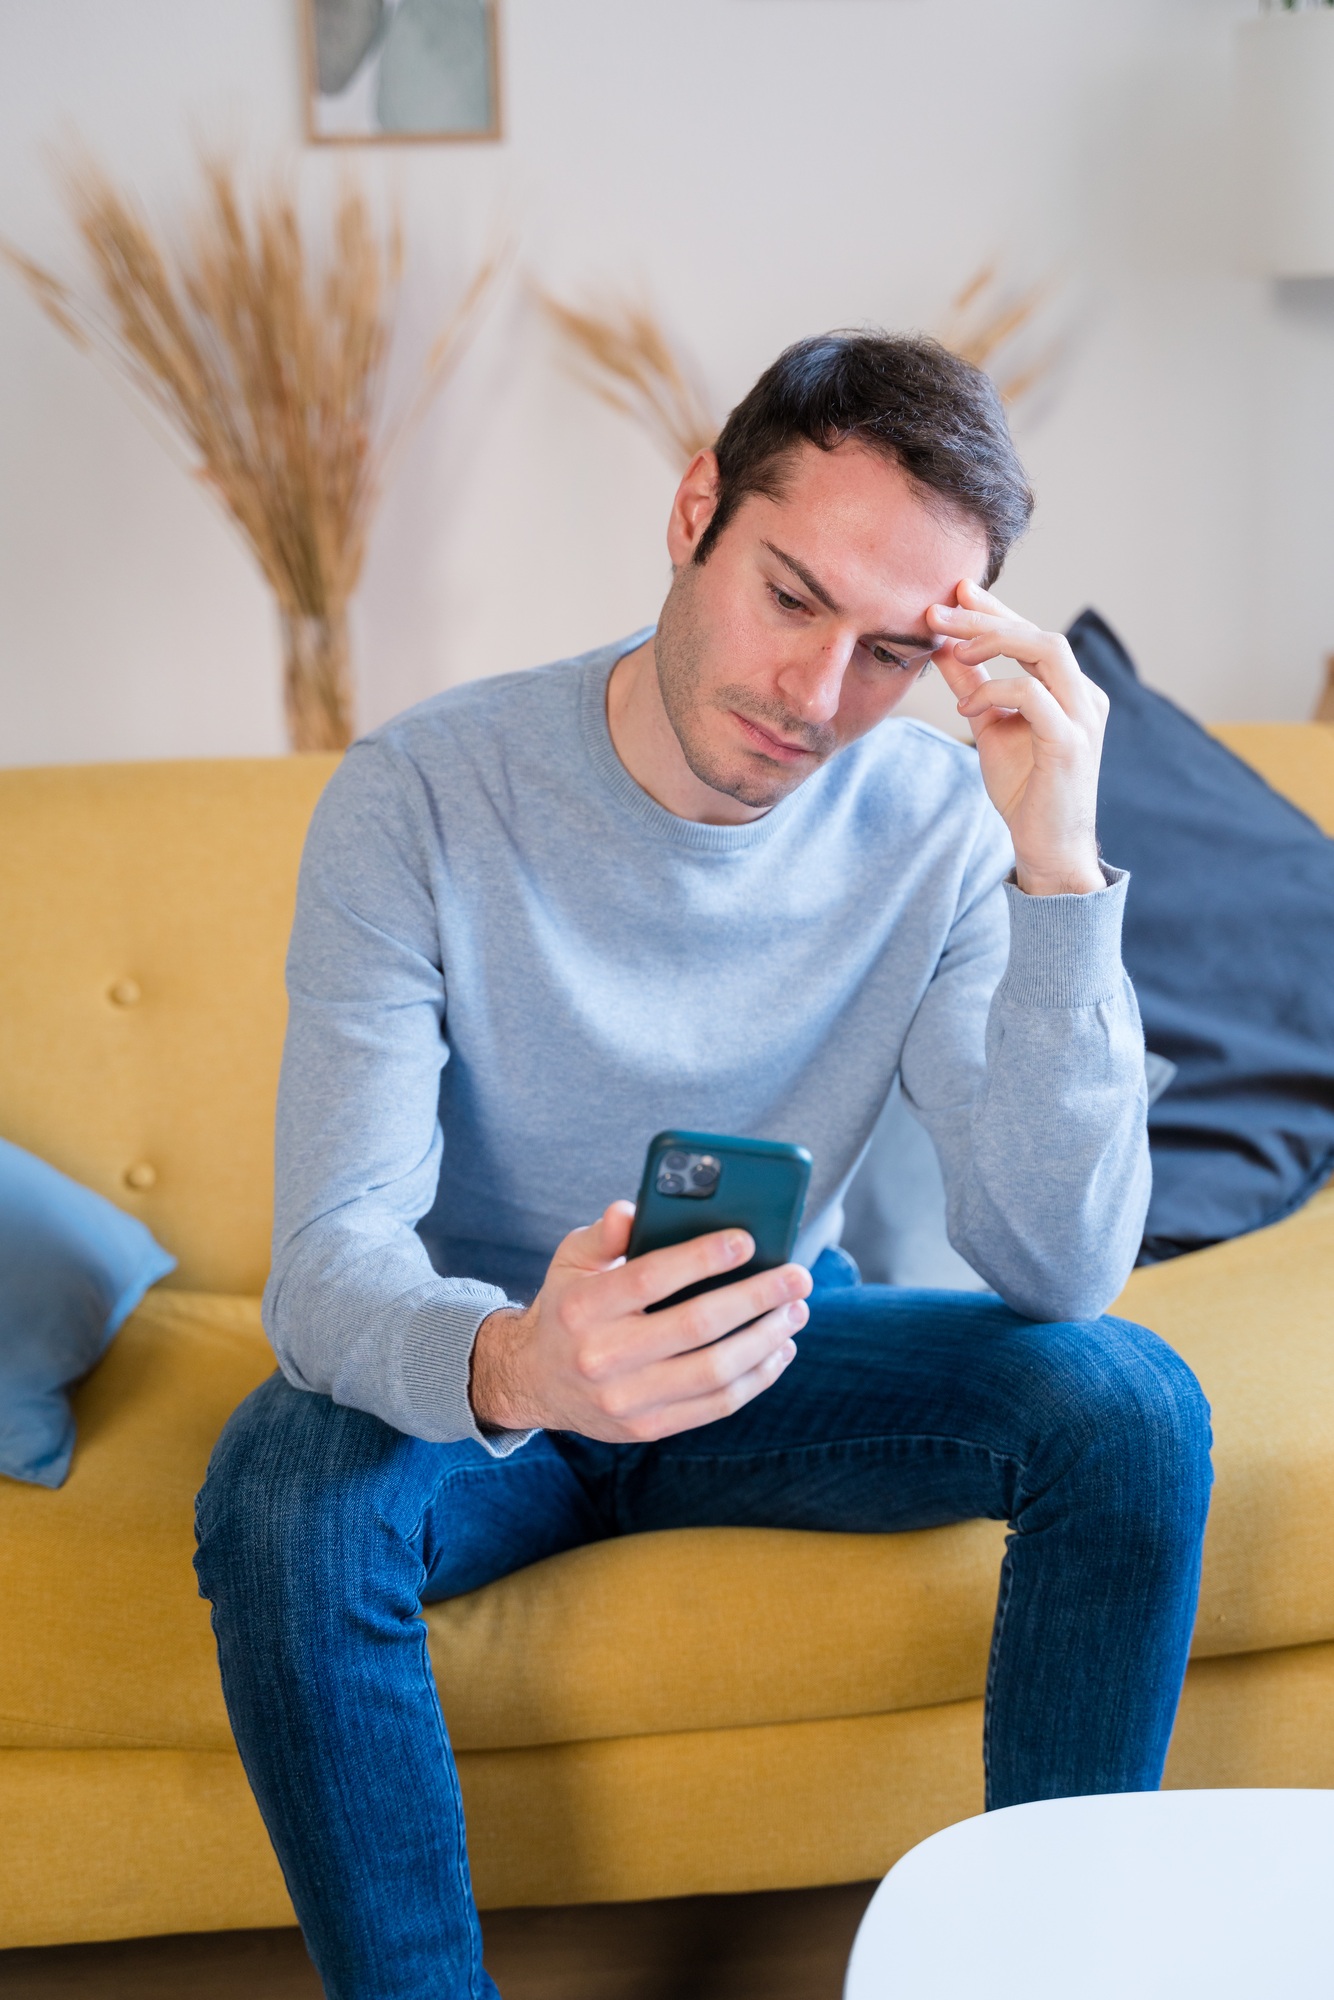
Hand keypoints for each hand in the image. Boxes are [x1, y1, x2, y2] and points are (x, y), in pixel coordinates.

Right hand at [469, 1201, 809, 1441]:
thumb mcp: (571, 1261)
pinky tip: (779, 1349)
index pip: (652, 1277)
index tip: (748, 1240)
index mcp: (584, 1307)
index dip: (703, 1257)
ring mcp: (626, 1399)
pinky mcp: (647, 1428)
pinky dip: (757, 1377)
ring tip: (795, 1311)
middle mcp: (602, 1357)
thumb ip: (603, 1235)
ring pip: (716, 1371)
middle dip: (757, 1298)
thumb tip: (630, 1210)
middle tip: (797, 1277)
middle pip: (696, 1326)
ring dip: (767, 1339)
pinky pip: (716, 1405)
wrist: (535, 1380)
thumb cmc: (568, 1306)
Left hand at [928, 579, 1107, 895]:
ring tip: (953, 649)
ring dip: (993, 641)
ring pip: (1046, 650)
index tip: (955, 591)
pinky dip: (995, 691)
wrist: (1048, 848)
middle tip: (937, 611)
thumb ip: (973, 688)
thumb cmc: (1025, 791)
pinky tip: (966, 709)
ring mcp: (1082, 717)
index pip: (1032, 636)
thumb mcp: (991, 728)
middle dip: (985, 618)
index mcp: (1069, 690)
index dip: (995, 611)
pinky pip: (1033, 696)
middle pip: (1038, 634)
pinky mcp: (1070, 742)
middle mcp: (1084, 696)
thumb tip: (944, 648)